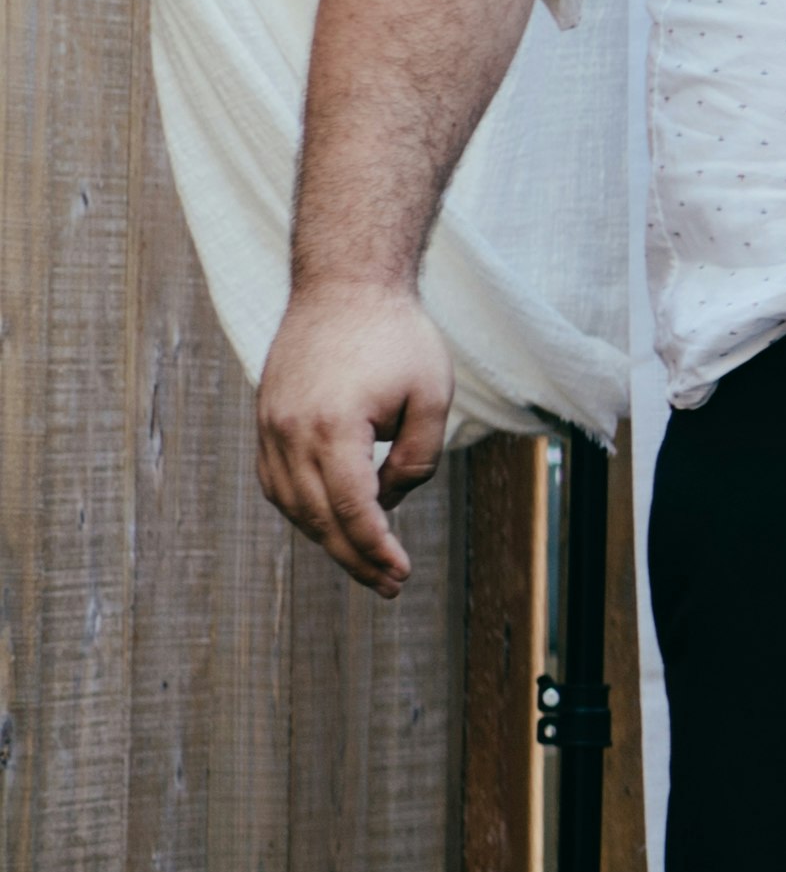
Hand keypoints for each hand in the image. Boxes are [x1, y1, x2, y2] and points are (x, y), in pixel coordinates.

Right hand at [255, 278, 453, 596]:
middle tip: (389, 585)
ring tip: (365, 564)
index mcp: (331, 427)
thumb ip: (418, 459)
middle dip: (354, 556)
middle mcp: (289, 432)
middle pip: (317, 516)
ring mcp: (270, 426)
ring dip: (325, 538)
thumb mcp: (432, 397)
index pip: (351, 509)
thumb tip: (389, 504)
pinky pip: (277, 481)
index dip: (375, 549)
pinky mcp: (266, 419)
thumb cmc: (397, 337)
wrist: (344, 286)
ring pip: (291, 504)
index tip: (401, 575)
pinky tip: (331, 524)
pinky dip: (301, 510)